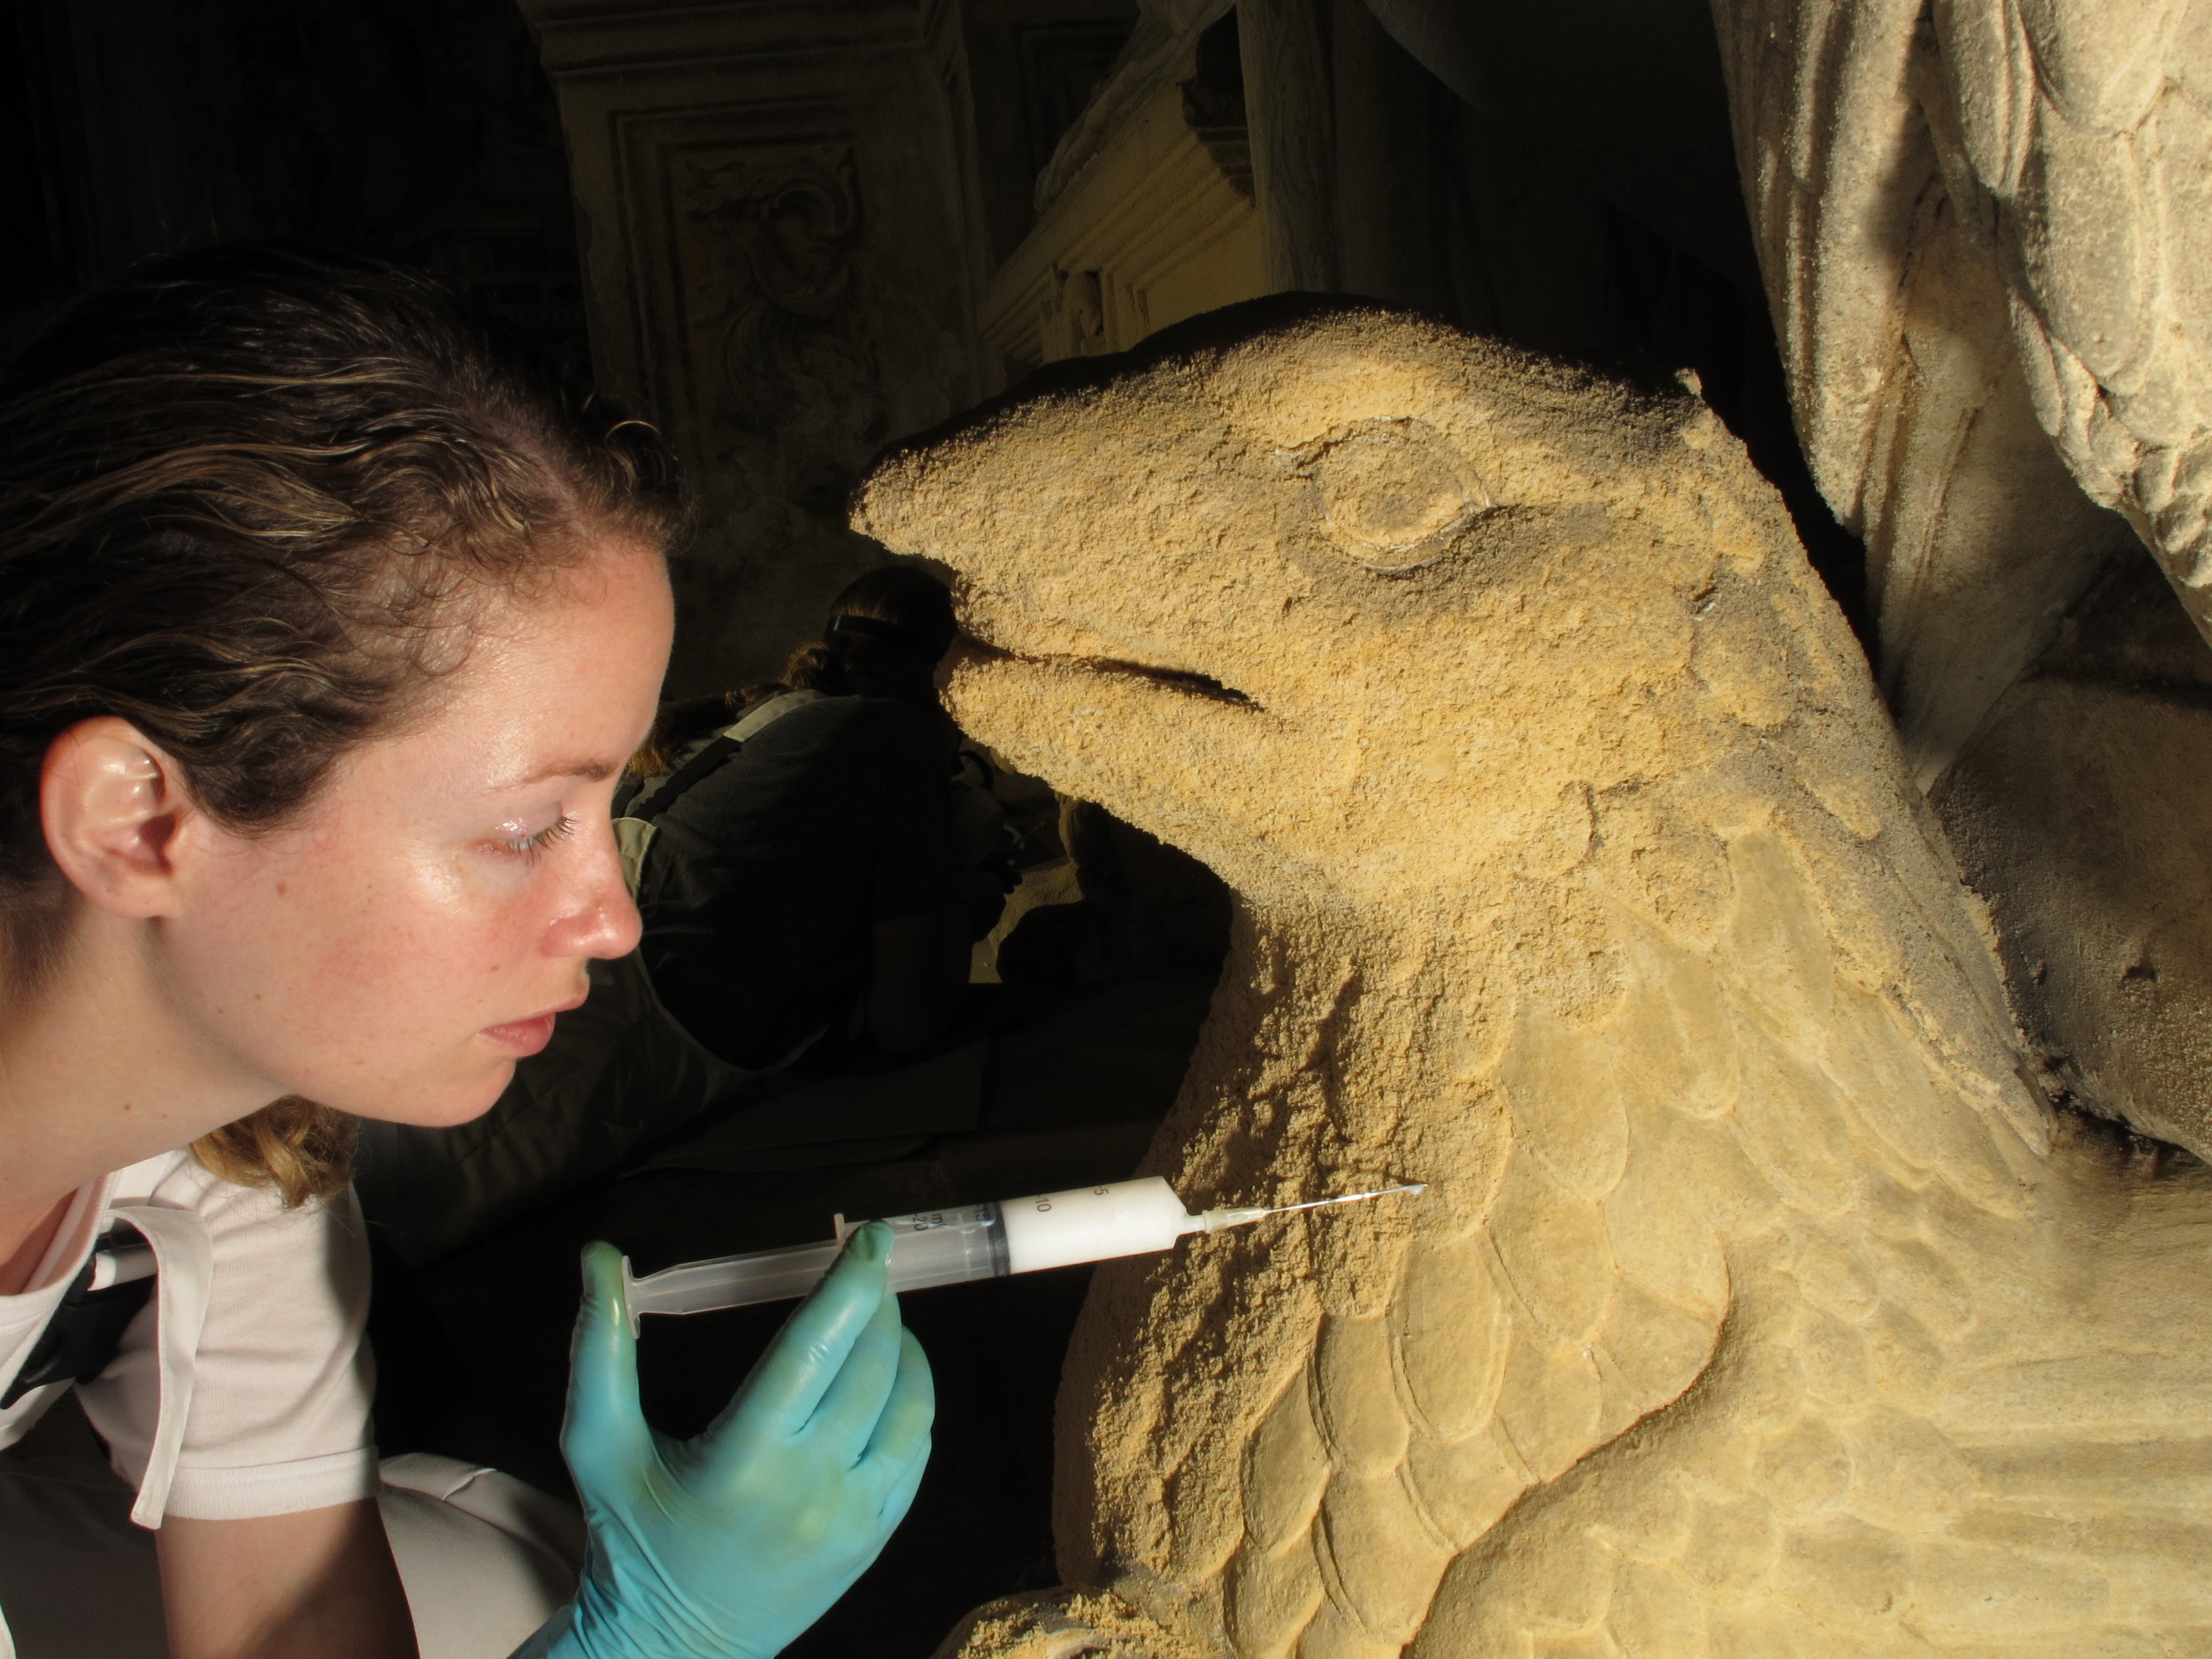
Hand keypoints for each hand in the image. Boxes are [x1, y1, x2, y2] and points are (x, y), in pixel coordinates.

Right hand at [514, 1222, 933, 1658]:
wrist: (669, 1647)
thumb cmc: (627, 1535)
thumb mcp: (597, 1443)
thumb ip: (601, 1346)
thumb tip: (599, 1255)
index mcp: (745, 1457)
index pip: (816, 1346)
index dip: (852, 1281)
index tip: (870, 1235)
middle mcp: (811, 1488)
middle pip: (872, 1367)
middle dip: (878, 1304)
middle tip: (867, 1268)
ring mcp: (852, 1520)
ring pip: (910, 1408)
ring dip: (904, 1350)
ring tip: (879, 1318)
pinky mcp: (873, 1541)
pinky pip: (914, 1454)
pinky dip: (911, 1403)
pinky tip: (887, 1379)